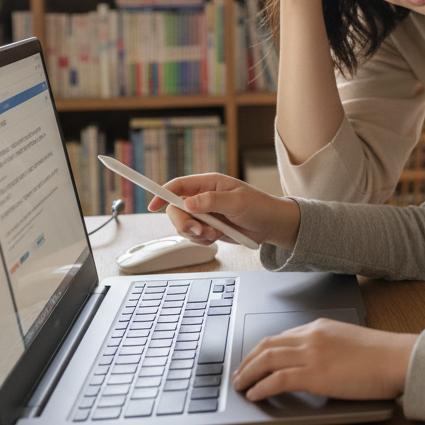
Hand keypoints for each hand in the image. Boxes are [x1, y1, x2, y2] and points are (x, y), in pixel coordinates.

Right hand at [146, 173, 299, 249]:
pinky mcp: (207, 228)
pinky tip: (217, 237)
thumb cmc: (259, 207)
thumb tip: (189, 202)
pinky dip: (202, 240)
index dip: (163, 194)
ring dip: (196, 234)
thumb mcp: (238, 202)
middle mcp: (203, 197)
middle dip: (183, 222)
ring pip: (182, 225)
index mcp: (209, 183)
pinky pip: (193, 236)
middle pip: (175, 209)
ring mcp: (204, 214)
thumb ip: (212, 201)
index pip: (179, 185)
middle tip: (199, 230)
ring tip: (215, 233)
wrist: (271, 226)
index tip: (153, 206)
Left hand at [232, 318, 416, 401]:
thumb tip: (316, 364)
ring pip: (266, 360)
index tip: (253, 360)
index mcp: (320, 327)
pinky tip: (256, 395)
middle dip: (247, 360)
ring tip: (240, 386)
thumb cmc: (382, 356)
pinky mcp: (315, 374)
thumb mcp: (349, 344)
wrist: (398, 359)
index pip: (281, 336)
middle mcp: (312, 336)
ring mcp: (312, 354)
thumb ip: (329, 349)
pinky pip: (277, 379)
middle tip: (238, 374)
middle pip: (267, 345)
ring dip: (248, 373)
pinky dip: (262, 387)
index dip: (262, 350)